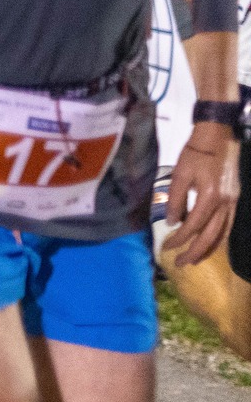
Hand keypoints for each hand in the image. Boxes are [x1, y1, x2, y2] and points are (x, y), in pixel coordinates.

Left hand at [161, 121, 238, 266]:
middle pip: (210, 236)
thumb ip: (174, 200)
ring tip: (195, 259)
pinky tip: (211, 243)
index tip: (167, 247)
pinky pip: (228, 224)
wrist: (217, 137)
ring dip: (209, 248)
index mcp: (209, 197)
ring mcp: (233, 201)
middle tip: (181, 264)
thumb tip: (170, 223)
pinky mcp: (235, 198)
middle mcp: (225, 202)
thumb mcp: (179, 175)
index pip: (192, 226)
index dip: (179, 239)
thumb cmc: (194, 153)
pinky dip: (219, 237)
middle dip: (195, 252)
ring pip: (223, 233)